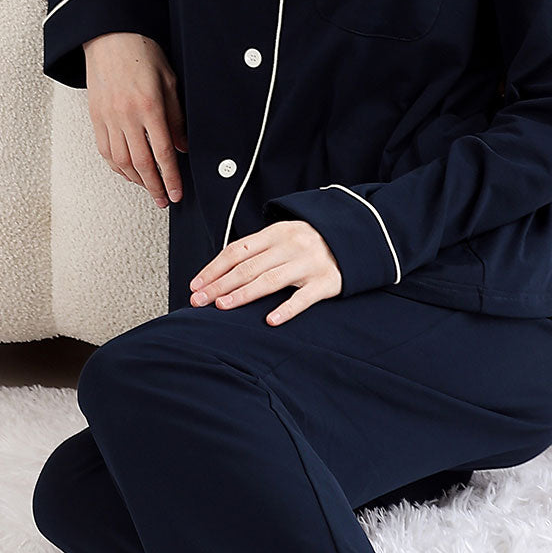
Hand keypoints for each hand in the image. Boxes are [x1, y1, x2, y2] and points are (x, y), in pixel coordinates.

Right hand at [82, 33, 187, 205]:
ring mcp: (108, 118)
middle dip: (154, 186)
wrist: (109, 37)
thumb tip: (182, 147)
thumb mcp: (169, 81)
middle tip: (164, 200)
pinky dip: (117, 166)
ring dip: (136, 180)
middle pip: (141, 163)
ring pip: (121, 161)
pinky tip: (127, 173)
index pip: (162, 152)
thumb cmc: (142, 53)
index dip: (171, 177)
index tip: (177, 193)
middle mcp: (126, 116)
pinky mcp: (95, 117)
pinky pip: (105, 150)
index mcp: (149, 107)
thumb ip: (176, 116)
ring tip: (149, 189)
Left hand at [189, 219, 342, 323]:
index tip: (196, 284)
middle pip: (248, 267)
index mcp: (276, 232)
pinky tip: (271, 320)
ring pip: (270, 280)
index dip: (214, 268)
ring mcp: (309, 263)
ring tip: (222, 306)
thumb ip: (258, 250)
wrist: (355, 236)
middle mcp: (291, 246)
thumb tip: (220, 271)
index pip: (237, 251)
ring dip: (243, 294)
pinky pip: (304, 298)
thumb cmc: (310, 242)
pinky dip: (287, 309)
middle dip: (219, 285)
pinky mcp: (327, 282)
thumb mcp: (284, 236)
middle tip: (199, 300)